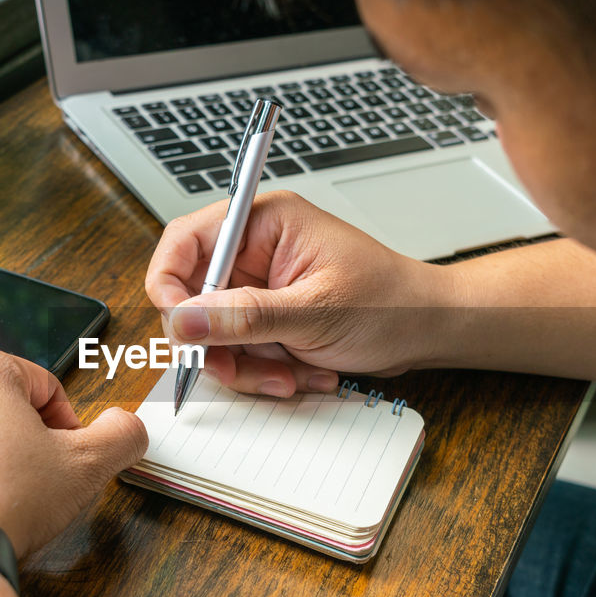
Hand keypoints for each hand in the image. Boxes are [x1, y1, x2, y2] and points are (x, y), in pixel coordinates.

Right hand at [145, 190, 444, 395]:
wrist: (426, 331)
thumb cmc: (389, 303)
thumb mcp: (315, 311)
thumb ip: (245, 317)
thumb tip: (182, 321)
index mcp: (264, 223)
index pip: (185, 242)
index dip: (169, 287)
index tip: (181, 330)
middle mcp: (254, 251)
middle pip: (191, 297)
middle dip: (215, 343)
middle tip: (238, 367)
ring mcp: (259, 288)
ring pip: (212, 335)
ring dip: (245, 366)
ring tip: (289, 374)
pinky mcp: (266, 320)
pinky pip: (238, 352)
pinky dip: (263, 372)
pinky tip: (302, 373)